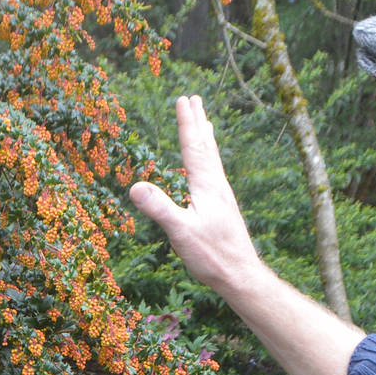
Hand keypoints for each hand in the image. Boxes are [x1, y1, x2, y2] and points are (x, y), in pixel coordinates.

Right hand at [128, 95, 263, 294]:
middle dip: (197, 123)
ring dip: (205, 139)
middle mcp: (217, 185)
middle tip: (194, 99)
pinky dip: (208, 160)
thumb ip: (159, 208)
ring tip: (205, 124)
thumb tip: (134, 186)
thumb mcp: (181, 232)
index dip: (186, 123)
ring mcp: (221, 197)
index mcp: (206, 185)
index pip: (193, 147)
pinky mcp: (222, 208)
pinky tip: (207, 169)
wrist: (241, 275)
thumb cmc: (212, 256)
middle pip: (206, 147)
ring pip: (212, 160)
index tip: (183, 100)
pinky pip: (213, 174)